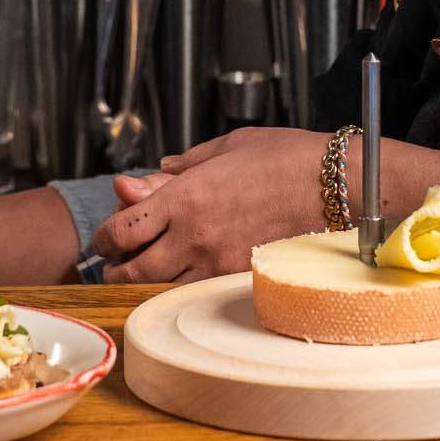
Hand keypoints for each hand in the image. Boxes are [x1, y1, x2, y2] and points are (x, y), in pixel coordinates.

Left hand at [90, 127, 333, 284]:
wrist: (335, 184)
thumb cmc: (286, 158)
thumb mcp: (228, 148)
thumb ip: (185, 165)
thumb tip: (154, 173)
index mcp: (184, 195)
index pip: (120, 230)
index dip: (104, 237)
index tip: (105, 236)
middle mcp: (194, 233)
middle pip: (131, 270)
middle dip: (115, 269)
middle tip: (115, 263)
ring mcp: (218, 261)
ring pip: (160, 289)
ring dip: (145, 283)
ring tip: (145, 272)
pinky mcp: (241, 276)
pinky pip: (196, 293)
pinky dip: (180, 289)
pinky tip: (184, 277)